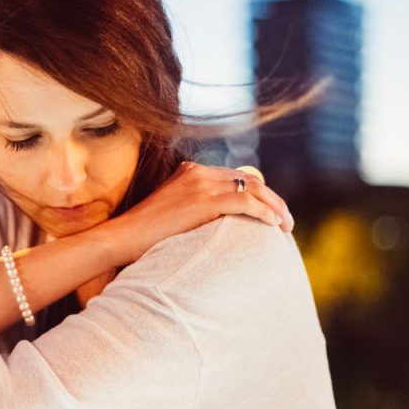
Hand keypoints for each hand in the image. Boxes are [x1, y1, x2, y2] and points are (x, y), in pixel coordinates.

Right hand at [101, 161, 292, 268]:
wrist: (123, 237)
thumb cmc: (143, 234)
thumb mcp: (169, 212)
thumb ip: (191, 208)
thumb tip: (213, 224)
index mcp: (191, 171)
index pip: (236, 176)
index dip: (259, 193)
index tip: (270, 212)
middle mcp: (198, 173)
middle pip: (250, 179)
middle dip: (273, 199)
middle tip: (286, 221)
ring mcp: (201, 185)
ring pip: (253, 188)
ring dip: (276, 207)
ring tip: (286, 226)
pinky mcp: (204, 201)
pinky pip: (246, 202)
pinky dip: (265, 212)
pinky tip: (274, 225)